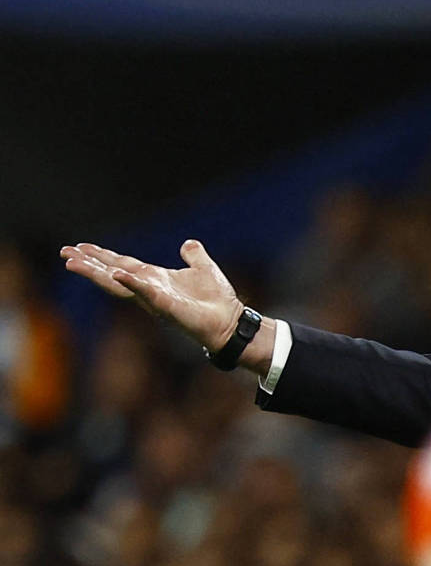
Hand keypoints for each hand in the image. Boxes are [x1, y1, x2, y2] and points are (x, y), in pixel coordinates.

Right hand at [60, 239, 243, 351]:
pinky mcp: (167, 307)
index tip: (80, 247)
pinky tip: (117, 274)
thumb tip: (188, 243)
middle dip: (89, 264)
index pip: (122, 265)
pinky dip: (132, 284)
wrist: (230, 321)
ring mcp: (155, 299)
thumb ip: (194, 256)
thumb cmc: (216, 300)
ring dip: (97, 273)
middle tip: (65, 252)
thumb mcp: (203, 269)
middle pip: (112, 273)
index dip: (102, 256)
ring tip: (74, 263)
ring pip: (119, 284)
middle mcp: (149, 289)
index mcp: (155, 279)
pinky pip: (147, 293)